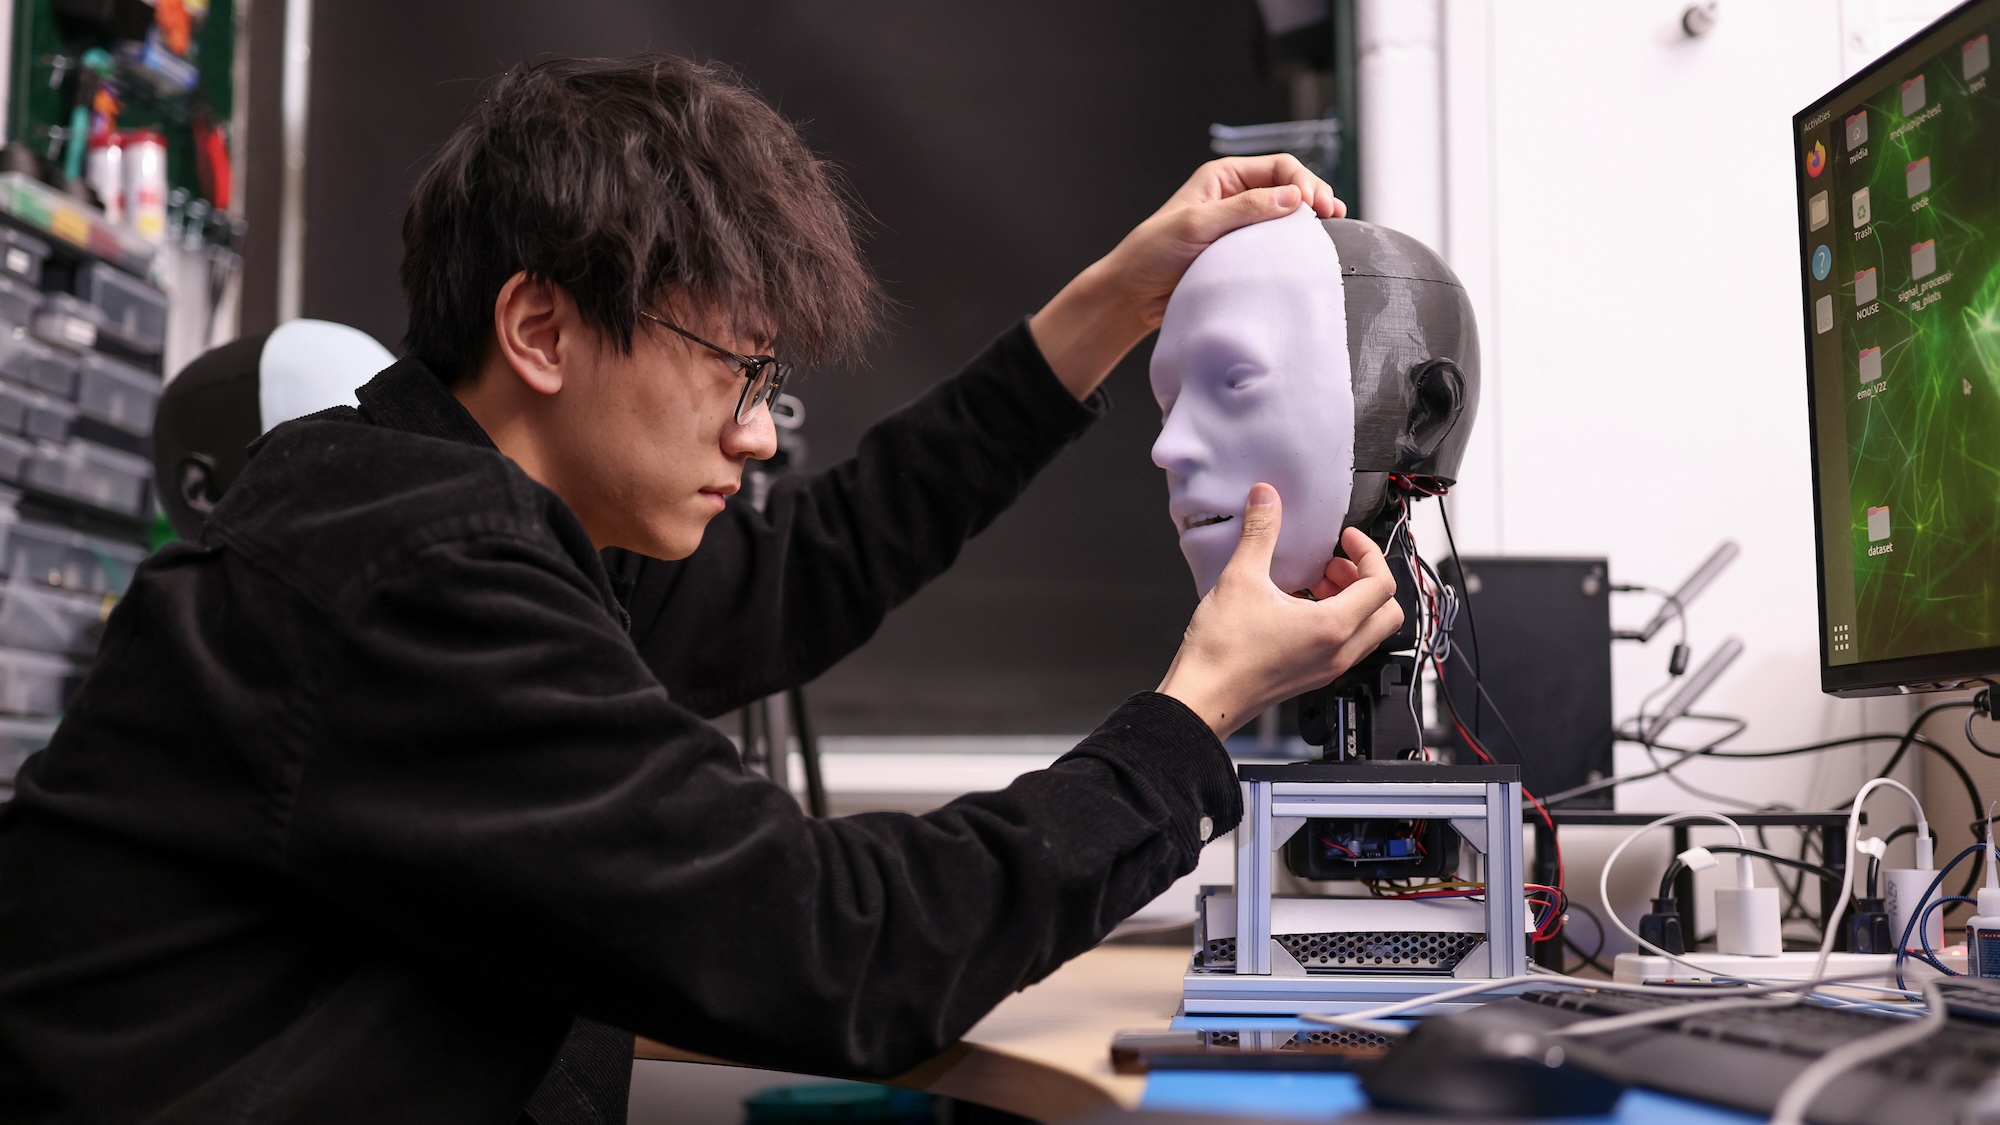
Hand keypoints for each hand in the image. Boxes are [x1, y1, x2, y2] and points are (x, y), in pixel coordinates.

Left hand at [1029, 155, 1343, 399]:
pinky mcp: (1241, 253)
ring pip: (1286, 217)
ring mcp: (1240, 226)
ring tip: (1330, 230)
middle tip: (1332, 215)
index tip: (1315, 205)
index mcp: (1224, 178)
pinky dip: (1295, 246)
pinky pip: (1276, 245)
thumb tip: (1292, 198)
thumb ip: (1245, 209)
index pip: (1279, 167)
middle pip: (1289, 188)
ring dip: (1308, 222)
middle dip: (1314, 197)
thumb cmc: (1152, 253)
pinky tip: (1307, 252)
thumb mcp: (1197, 224)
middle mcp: (1235, 197)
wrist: (1133, 295)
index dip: (1303, 182)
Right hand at [1156, 483, 1402, 738]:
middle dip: (1368, 580)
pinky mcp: (1312, 676)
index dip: (1368, 552)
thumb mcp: (1240, 579)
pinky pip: (1345, 645)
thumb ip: (1259, 533)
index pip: (1381, 583)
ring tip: (1317, 582)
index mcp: (1332, 627)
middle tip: (1337, 563)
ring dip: (1354, 601)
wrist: (1202, 697)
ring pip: (1368, 631)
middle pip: (1388, 612)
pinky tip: (1298, 605)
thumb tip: (1266, 500)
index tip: (1346, 539)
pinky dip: (1337, 621)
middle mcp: (1338, 652)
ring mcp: (1327, 668)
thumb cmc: (1221, 654)